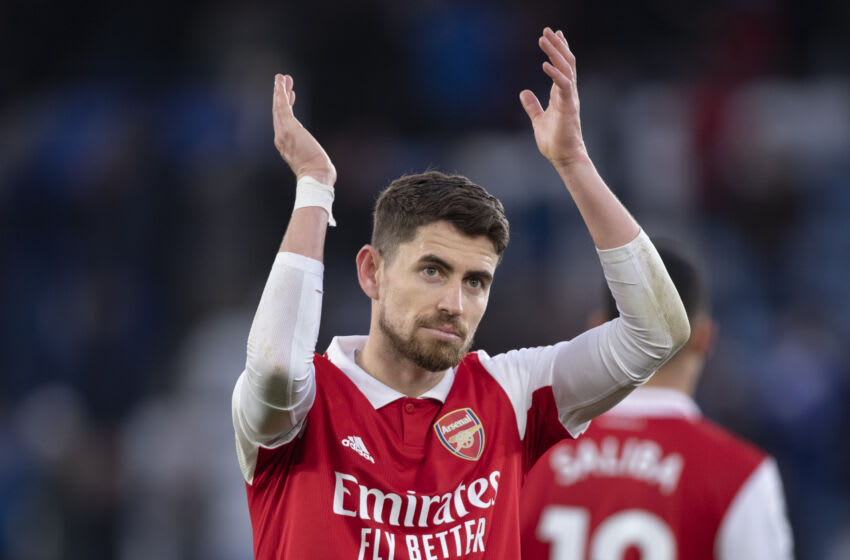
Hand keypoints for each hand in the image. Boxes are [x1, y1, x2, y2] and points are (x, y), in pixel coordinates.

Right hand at [273, 74, 336, 185]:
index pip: (284, 122)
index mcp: (285, 145)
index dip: (286, 107)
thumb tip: (319, 159)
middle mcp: (281, 138)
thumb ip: (311, 154)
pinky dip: (281, 93)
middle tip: (283, 82)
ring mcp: (283, 133)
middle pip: (279, 113)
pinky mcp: (289, 128)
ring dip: (280, 91)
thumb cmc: (317, 173)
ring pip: (279, 107)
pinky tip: (281, 82)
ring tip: (281, 77)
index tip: (291, 96)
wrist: (315, 176)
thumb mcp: (312, 160)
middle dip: (281, 96)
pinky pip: (282, 106)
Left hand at [520, 28, 587, 169]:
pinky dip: (555, 73)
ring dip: (555, 52)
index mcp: (562, 94)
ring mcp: (570, 99)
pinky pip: (563, 85)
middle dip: (557, 45)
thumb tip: (523, 93)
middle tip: (547, 30)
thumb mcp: (538, 120)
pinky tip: (545, 64)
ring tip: (545, 39)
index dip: (559, 50)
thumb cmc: (555, 141)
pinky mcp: (568, 107)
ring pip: (566, 68)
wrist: (564, 157)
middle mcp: (568, 93)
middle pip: (566, 62)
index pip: (563, 67)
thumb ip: (533, 106)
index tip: (553, 35)